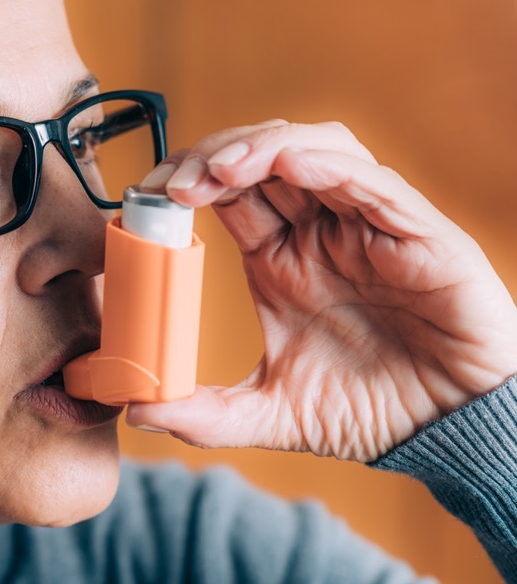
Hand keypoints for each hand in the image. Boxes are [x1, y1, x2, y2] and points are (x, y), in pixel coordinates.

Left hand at [124, 120, 516, 460]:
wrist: (447, 435)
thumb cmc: (368, 413)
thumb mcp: (270, 414)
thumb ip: (206, 414)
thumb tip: (136, 411)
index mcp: (281, 258)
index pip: (226, 193)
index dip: (186, 182)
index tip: (146, 198)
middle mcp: (321, 231)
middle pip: (261, 158)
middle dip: (212, 156)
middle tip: (173, 183)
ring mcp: (367, 226)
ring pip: (314, 150)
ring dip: (262, 148)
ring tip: (218, 171)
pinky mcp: (419, 234)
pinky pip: (373, 182)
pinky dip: (328, 165)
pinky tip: (288, 166)